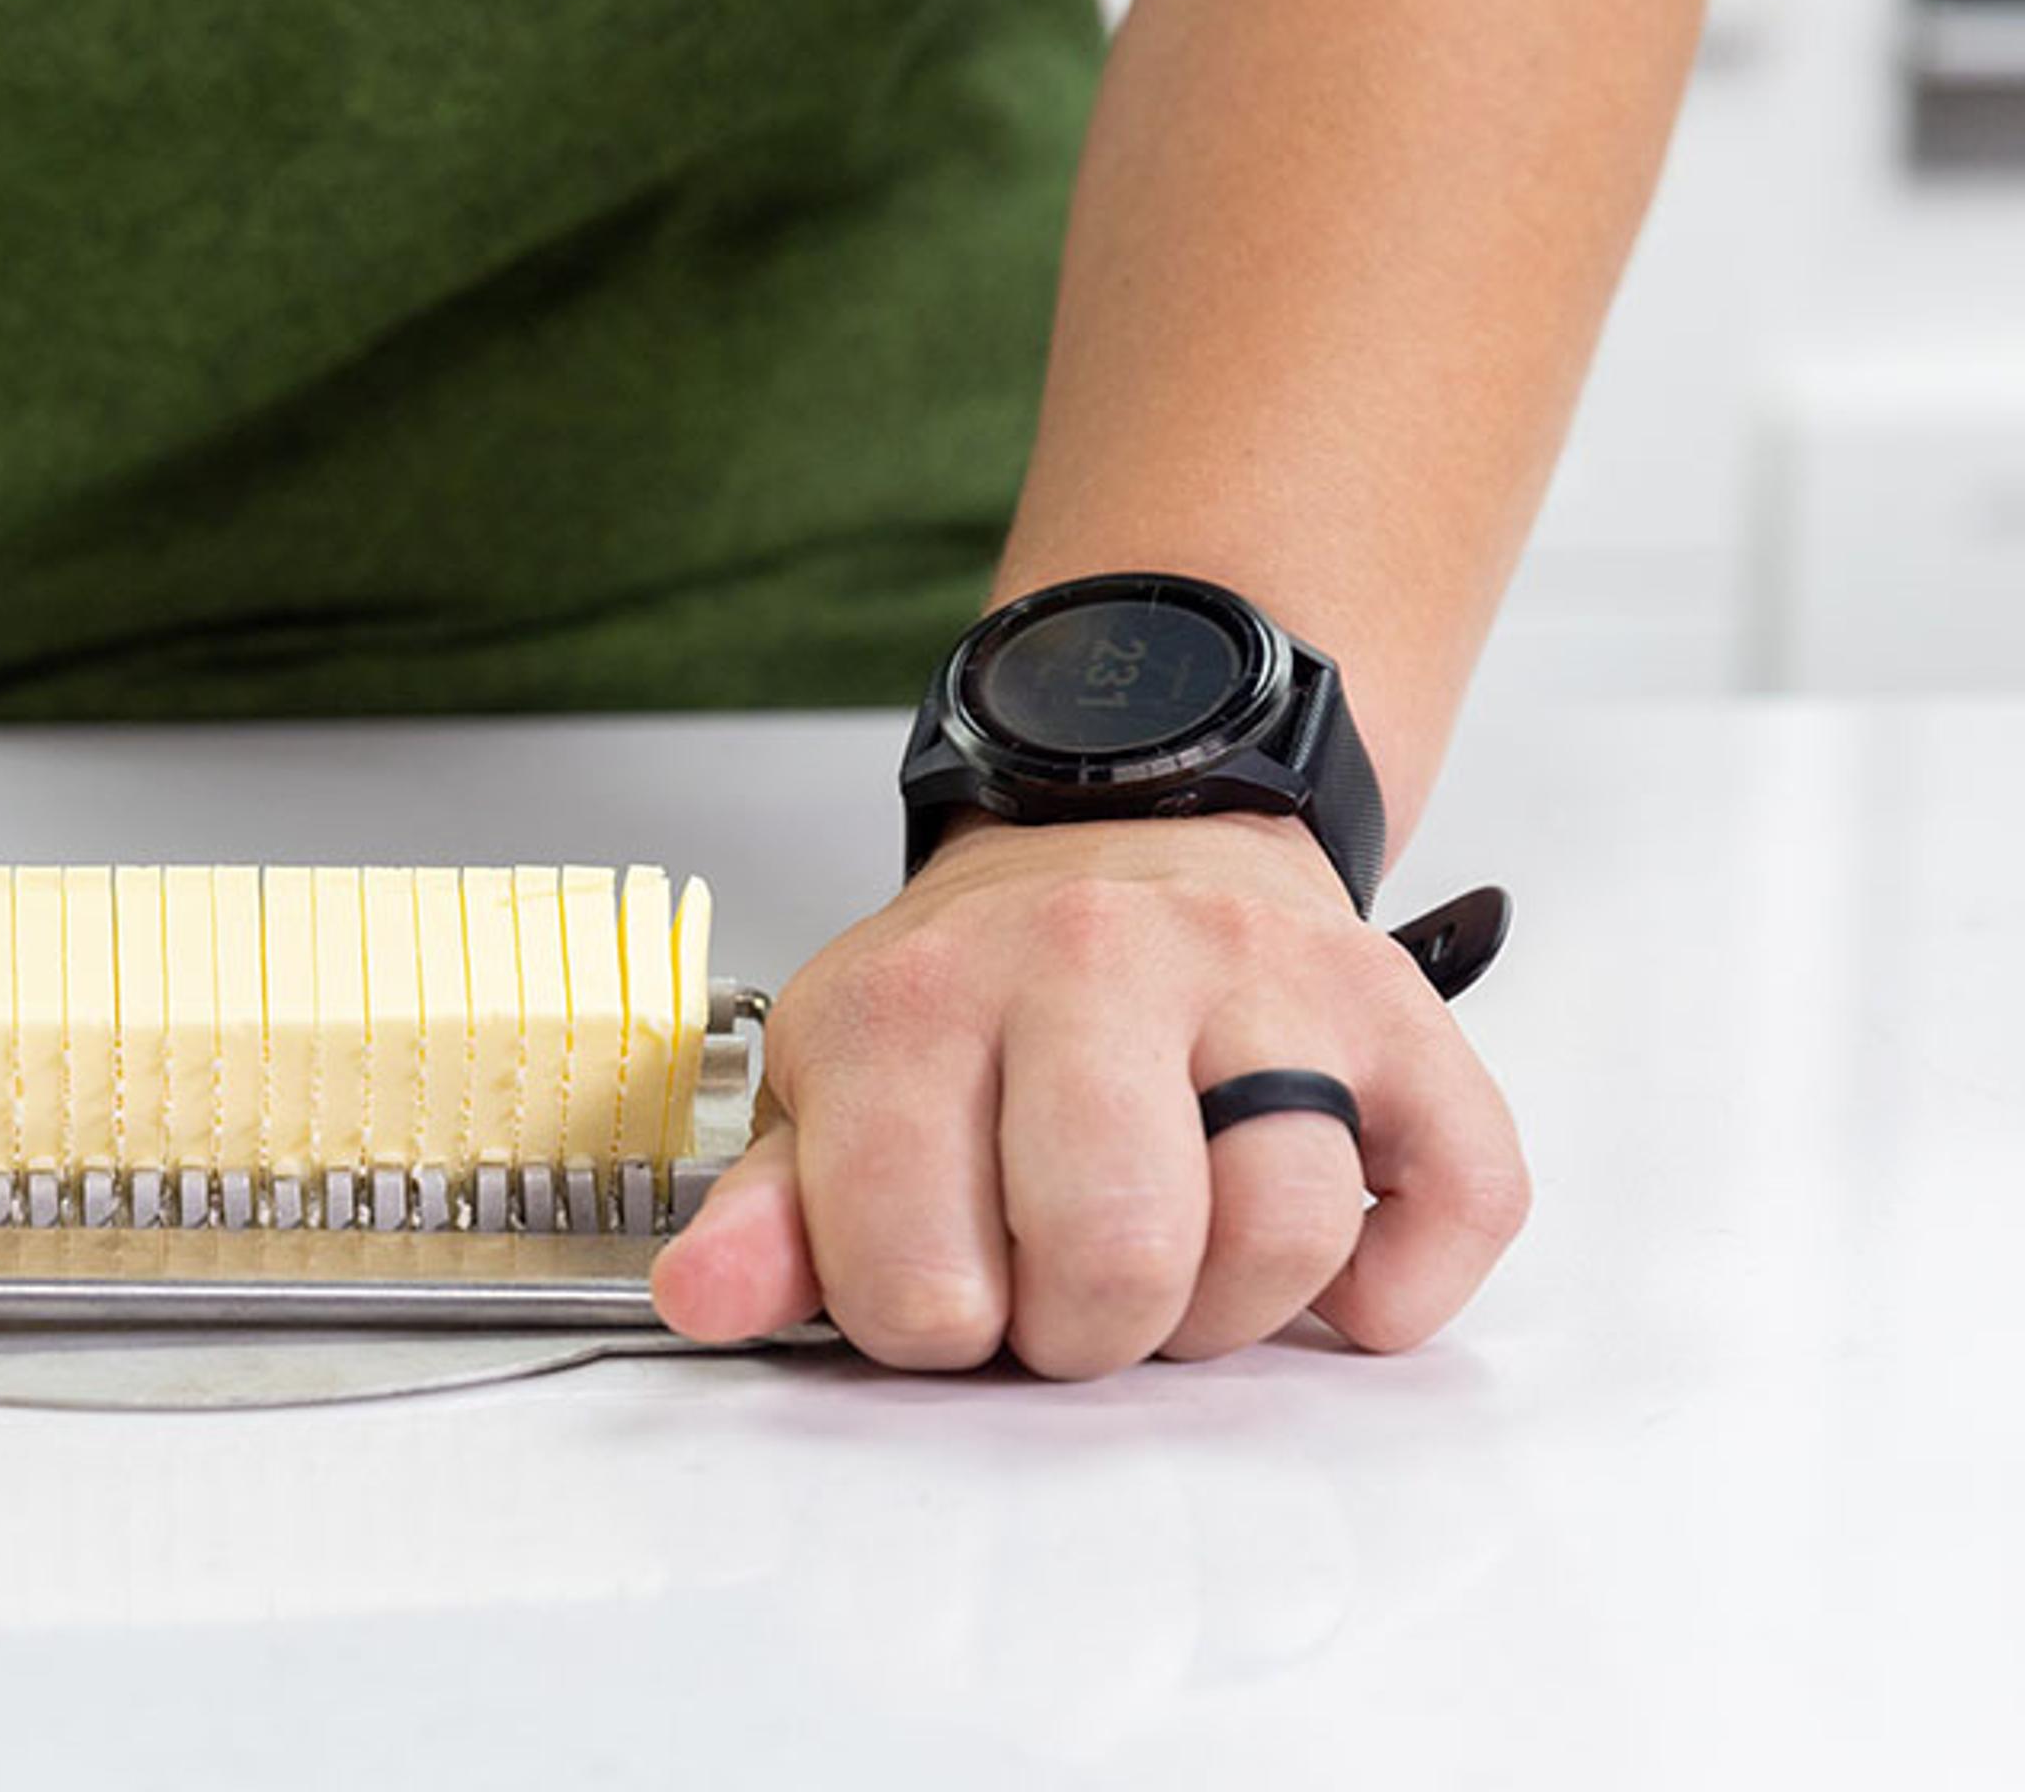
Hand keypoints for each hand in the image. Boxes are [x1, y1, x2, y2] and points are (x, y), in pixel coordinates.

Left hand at [650, 814, 1525, 1377]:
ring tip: (1177, 1260)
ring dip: (1230, 1310)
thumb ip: (771, 1218)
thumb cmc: (973, 1002)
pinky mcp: (1397, 1007)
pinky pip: (1459, 1197)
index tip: (945, 1282)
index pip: (920, 1278)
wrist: (1119, 833)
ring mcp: (1259, 976)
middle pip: (1116, 1258)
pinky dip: (1399, 1280)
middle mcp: (1092, 962)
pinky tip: (1325, 1265)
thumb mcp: (833, 1091)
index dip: (933, 1326)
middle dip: (1085, 1333)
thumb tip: (705, 1297)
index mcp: (920, 1003)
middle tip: (1067, 1285)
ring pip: (1284, 1236)